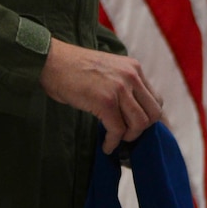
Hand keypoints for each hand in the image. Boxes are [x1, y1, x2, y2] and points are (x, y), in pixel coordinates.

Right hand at [40, 39, 163, 152]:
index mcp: (134, 68)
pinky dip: (112, 142)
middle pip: (153, 113)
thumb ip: (123, 85)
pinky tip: (106, 146)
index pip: (156, 100)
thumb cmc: (73, 69)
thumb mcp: (107, 70)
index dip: (148, 118)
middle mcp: (132, 76)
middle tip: (125, 135)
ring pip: (139, 124)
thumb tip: (130, 112)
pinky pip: (118, 130)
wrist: (51, 61)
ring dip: (128, 137)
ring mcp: (120, 88)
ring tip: (115, 139)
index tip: (136, 127)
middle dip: (141, 129)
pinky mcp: (105, 101)